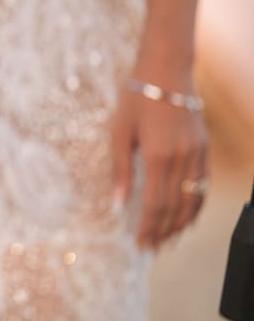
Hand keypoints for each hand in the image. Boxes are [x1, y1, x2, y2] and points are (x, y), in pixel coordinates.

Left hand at [112, 66, 208, 249]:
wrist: (167, 70)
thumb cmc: (136, 98)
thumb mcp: (120, 132)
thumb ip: (120, 170)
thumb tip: (116, 206)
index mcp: (158, 156)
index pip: (155, 204)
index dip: (149, 228)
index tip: (140, 246)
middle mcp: (182, 159)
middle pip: (175, 207)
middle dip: (163, 231)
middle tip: (152, 250)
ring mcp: (197, 154)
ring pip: (193, 199)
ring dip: (181, 224)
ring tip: (169, 241)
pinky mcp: (204, 148)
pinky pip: (203, 185)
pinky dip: (196, 205)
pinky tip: (187, 216)